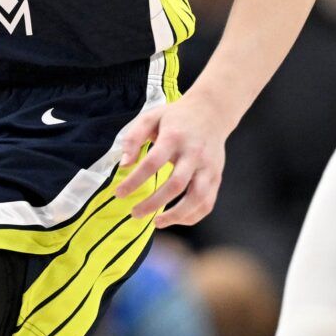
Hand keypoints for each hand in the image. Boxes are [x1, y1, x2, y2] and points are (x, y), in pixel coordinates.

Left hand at [112, 94, 233, 228]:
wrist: (212, 112)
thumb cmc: (176, 117)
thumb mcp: (151, 117)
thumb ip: (134, 137)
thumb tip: (123, 164)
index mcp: (174, 137)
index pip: (153, 162)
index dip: (134, 180)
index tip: (119, 193)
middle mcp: (194, 154)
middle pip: (176, 184)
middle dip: (153, 203)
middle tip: (134, 213)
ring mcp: (208, 167)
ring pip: (197, 198)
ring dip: (176, 215)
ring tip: (156, 223)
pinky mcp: (217, 177)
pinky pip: (207, 203)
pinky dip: (192, 216)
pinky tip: (175, 219)